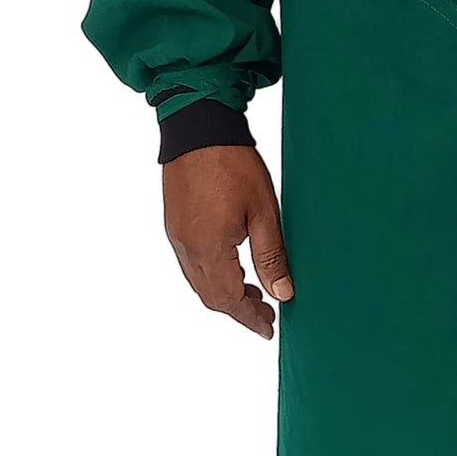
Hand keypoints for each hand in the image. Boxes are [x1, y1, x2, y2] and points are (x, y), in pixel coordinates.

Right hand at [162, 145, 291, 339]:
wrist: (198, 127)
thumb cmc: (232, 163)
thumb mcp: (263, 211)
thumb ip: (271, 256)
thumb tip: (282, 293)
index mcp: (210, 249)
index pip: (229, 300)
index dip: (250, 319)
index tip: (268, 328)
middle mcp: (187, 248)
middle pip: (210, 297)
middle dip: (238, 311)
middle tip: (266, 313)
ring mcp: (177, 236)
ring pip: (198, 283)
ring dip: (224, 295)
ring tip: (253, 294)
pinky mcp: (174, 224)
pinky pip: (190, 265)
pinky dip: (210, 277)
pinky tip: (230, 268)